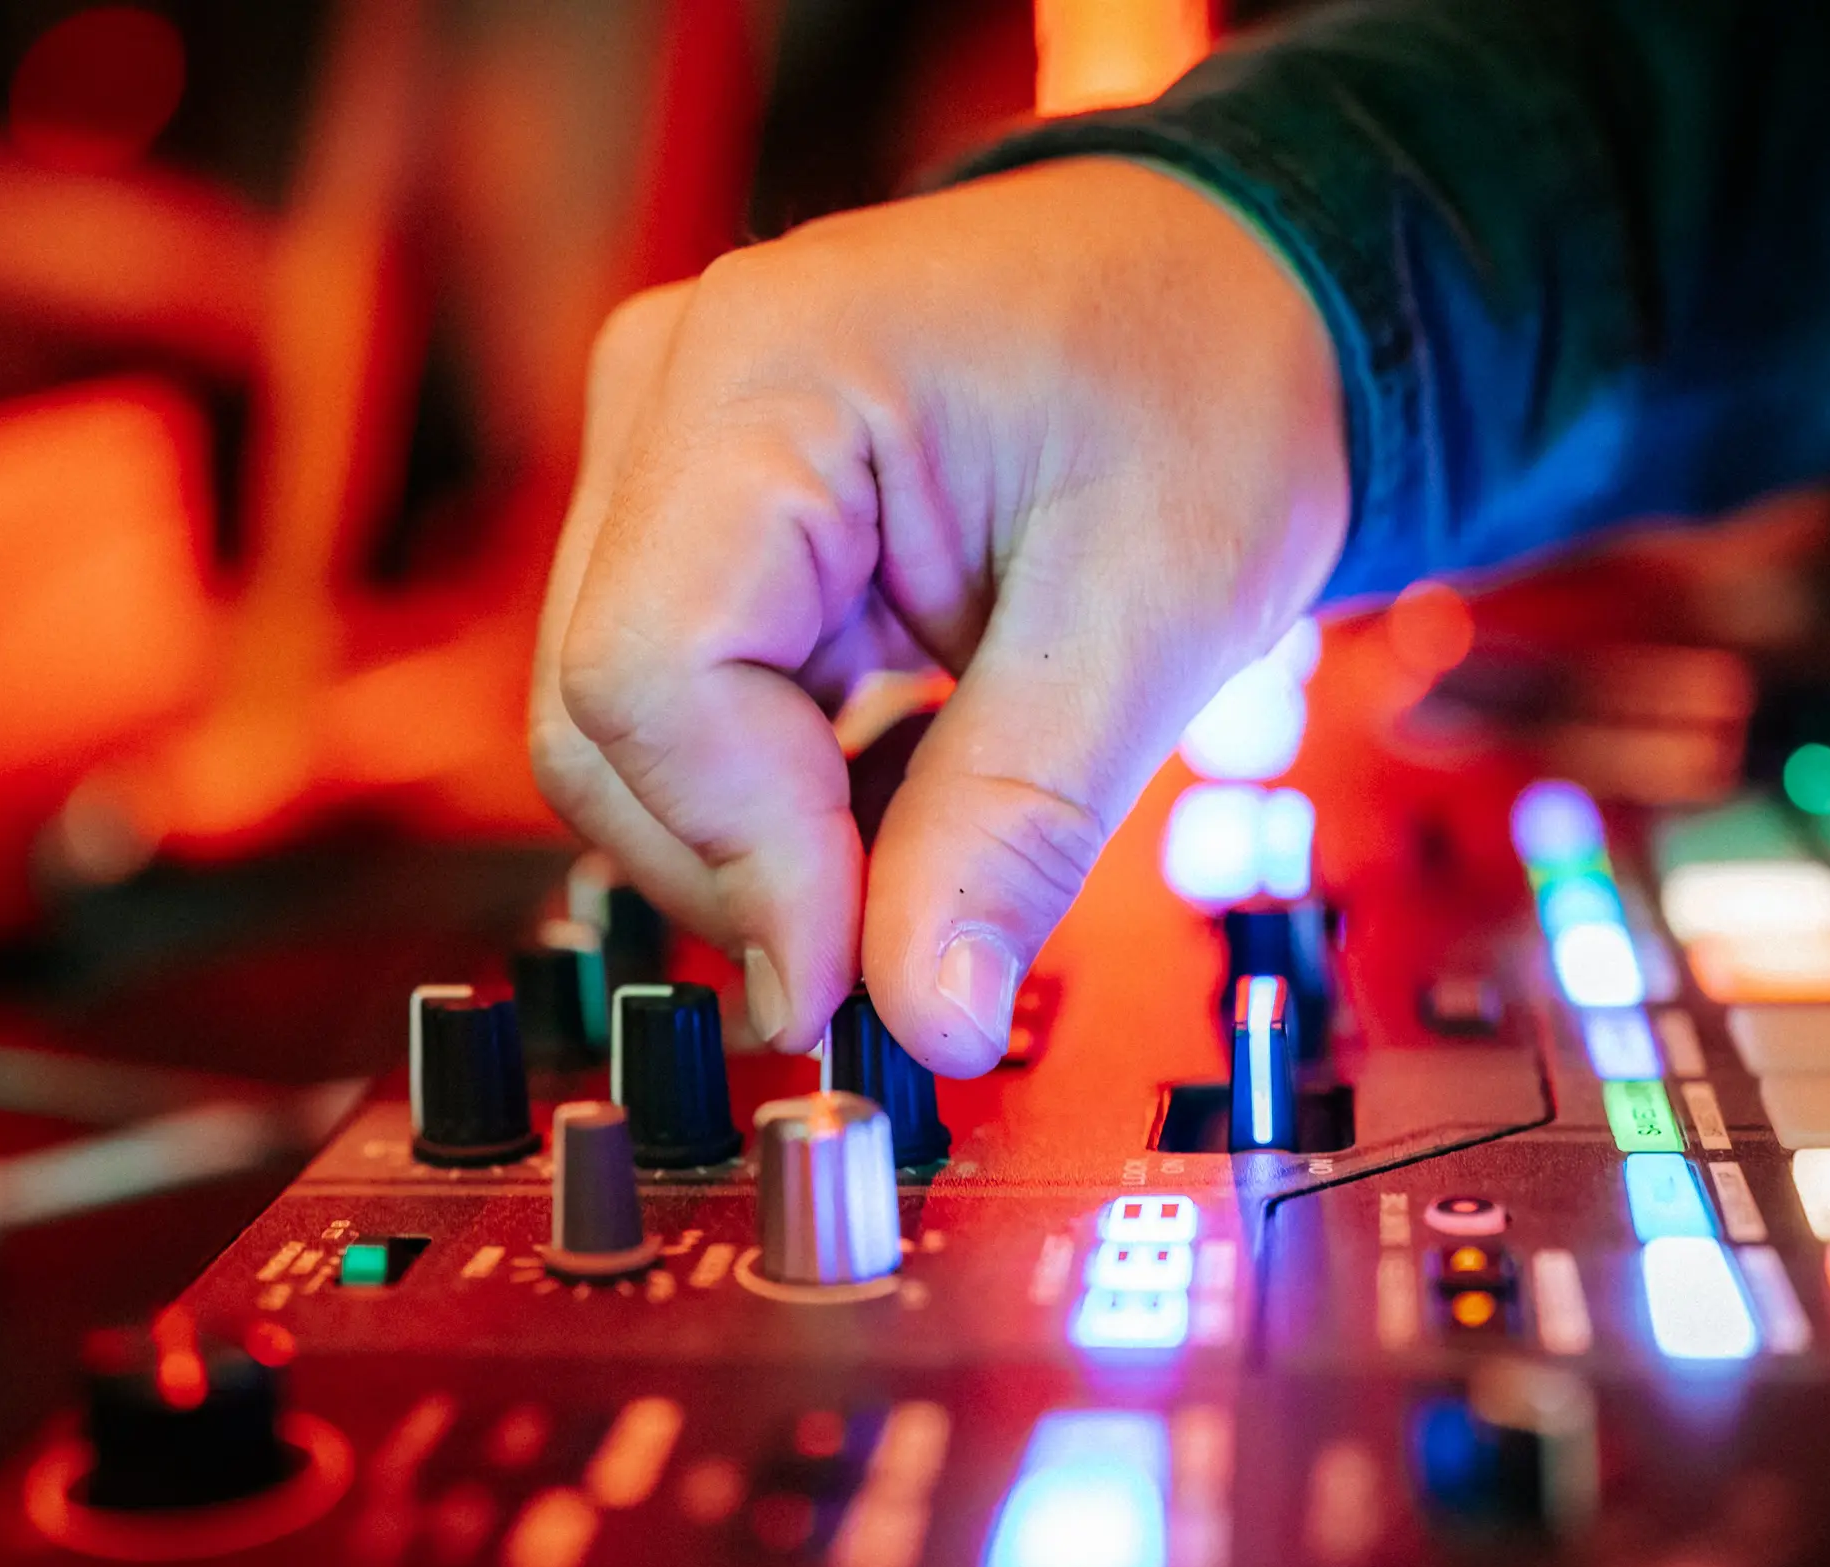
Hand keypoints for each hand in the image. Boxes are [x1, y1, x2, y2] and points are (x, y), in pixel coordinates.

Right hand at [529, 157, 1347, 1073]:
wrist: (1226, 282)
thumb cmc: (1206, 382)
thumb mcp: (1158, 610)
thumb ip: (1020, 822)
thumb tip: (930, 1022)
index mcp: (768, 368)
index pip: (652, 672)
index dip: (743, 858)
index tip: (854, 987)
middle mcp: (670, 393)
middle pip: (604, 722)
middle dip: (747, 875)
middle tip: (911, 961)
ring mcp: (663, 453)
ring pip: (622, 739)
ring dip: (764, 847)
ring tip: (931, 858)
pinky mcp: (693, 522)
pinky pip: (677, 712)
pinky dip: (776, 801)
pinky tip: (895, 804)